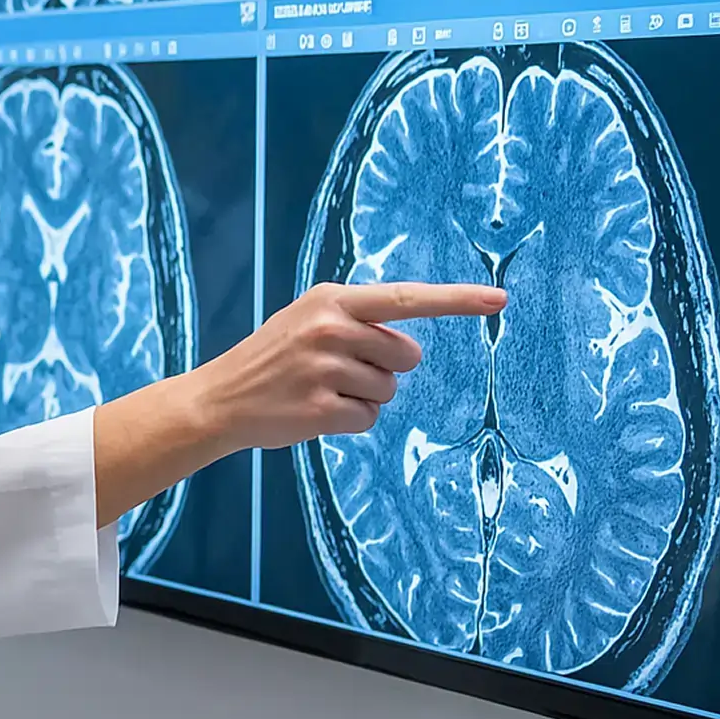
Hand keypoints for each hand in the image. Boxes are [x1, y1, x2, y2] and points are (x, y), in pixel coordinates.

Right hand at [192, 281, 505, 452]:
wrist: (219, 398)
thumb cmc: (272, 358)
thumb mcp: (306, 319)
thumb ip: (356, 320)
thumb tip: (409, 348)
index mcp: (331, 299)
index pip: (405, 298)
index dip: (456, 300)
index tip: (499, 298)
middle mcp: (331, 328)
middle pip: (406, 355)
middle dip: (383, 368)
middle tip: (336, 371)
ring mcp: (326, 369)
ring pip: (389, 390)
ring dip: (364, 396)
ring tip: (320, 390)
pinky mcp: (322, 409)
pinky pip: (369, 418)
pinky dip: (350, 421)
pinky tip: (315, 412)